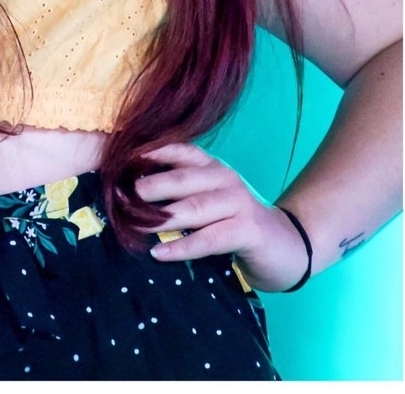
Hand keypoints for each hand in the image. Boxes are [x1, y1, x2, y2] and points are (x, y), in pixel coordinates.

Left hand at [134, 143, 310, 291]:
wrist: (284, 246)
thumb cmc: (233, 222)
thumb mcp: (206, 200)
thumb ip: (178, 193)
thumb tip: (128, 194)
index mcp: (211, 167)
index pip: (178, 151)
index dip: (150, 154)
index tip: (120, 161)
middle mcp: (224, 178)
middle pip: (180, 178)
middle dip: (148, 187)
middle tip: (119, 197)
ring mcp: (238, 202)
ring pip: (193, 207)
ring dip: (160, 217)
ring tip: (133, 225)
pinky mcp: (248, 230)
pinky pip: (209, 238)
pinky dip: (183, 247)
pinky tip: (160, 253)